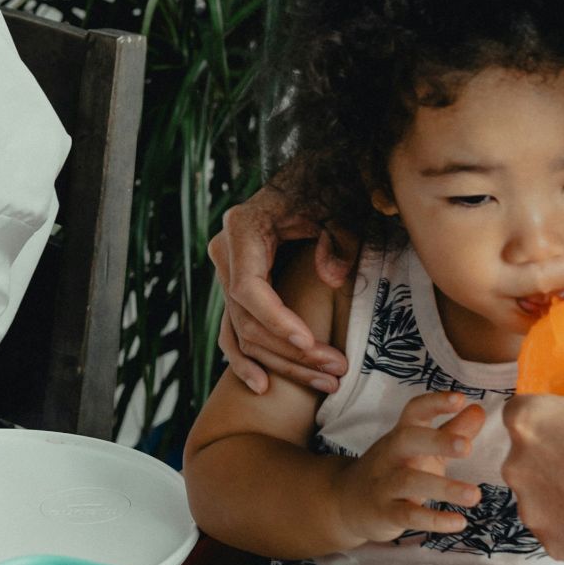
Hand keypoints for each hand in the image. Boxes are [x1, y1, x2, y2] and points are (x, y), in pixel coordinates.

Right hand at [210, 184, 356, 394]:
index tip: (309, 342)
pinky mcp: (234, 289)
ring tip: (325, 382)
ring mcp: (226, 273)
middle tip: (336, 370)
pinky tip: (263, 386)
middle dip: (291, 351)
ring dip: (281, 363)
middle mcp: (225, 253)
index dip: (276, 320)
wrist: (308, 178)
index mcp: (242, 228)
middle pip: (247, 318)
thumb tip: (333, 280)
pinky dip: (245, 361)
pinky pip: (232, 332)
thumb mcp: (337, 206)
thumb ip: (338, 239)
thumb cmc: (324, 189)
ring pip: (242, 333)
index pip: (248, 288)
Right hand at [335, 391, 485, 544]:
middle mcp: (390, 455)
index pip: (414, 411)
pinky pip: (408, 515)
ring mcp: (384, 484)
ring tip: (475, 495)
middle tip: (467, 447)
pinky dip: (434, 519)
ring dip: (443, 487)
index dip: (435, 403)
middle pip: (407, 440)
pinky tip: (459, 522)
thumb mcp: (421, 449)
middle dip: (437, 441)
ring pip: (409, 481)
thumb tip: (479, 410)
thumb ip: (451, 431)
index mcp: (402, 435)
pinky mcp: (385, 513)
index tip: (460, 399)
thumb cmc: (393, 470)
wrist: (346, 501)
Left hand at [503, 347, 563, 560]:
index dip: (548, 413)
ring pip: (539, 491)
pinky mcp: (553, 544)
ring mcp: (533, 509)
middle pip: (526, 452)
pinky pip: (557, 526)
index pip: (521, 409)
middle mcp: (518, 465)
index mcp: (530, 420)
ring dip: (562, 488)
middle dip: (553, 452)